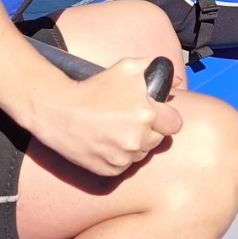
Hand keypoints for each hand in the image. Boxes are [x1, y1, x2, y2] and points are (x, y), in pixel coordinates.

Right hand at [32, 58, 181, 176]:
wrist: (59, 111)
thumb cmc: (95, 88)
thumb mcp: (127, 68)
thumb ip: (155, 68)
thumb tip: (177, 80)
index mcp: (147, 114)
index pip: (174, 124)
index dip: (164, 117)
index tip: (153, 113)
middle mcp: (138, 138)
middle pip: (158, 139)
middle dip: (149, 129)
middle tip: (129, 119)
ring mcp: (124, 157)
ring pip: (142, 153)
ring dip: (134, 143)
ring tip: (115, 129)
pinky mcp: (111, 170)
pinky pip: (126, 164)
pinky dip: (119, 156)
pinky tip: (106, 141)